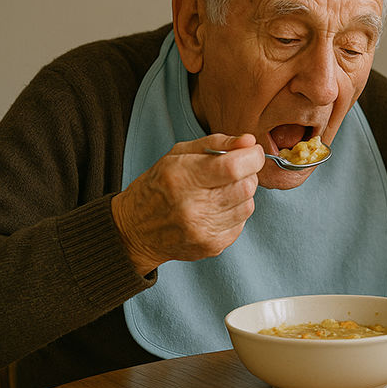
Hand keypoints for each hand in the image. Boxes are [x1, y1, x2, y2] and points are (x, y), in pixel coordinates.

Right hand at [111, 134, 264, 275]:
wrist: (135, 230)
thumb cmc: (158, 186)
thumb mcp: (178, 154)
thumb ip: (217, 143)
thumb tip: (249, 141)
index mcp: (181, 178)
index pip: (233, 168)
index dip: (252, 157)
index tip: (251, 152)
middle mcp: (192, 207)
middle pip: (246, 186)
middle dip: (247, 174)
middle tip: (232, 172)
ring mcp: (202, 230)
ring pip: (248, 205)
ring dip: (241, 195)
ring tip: (219, 191)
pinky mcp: (212, 246)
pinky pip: (241, 224)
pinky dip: (234, 213)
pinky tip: (215, 209)